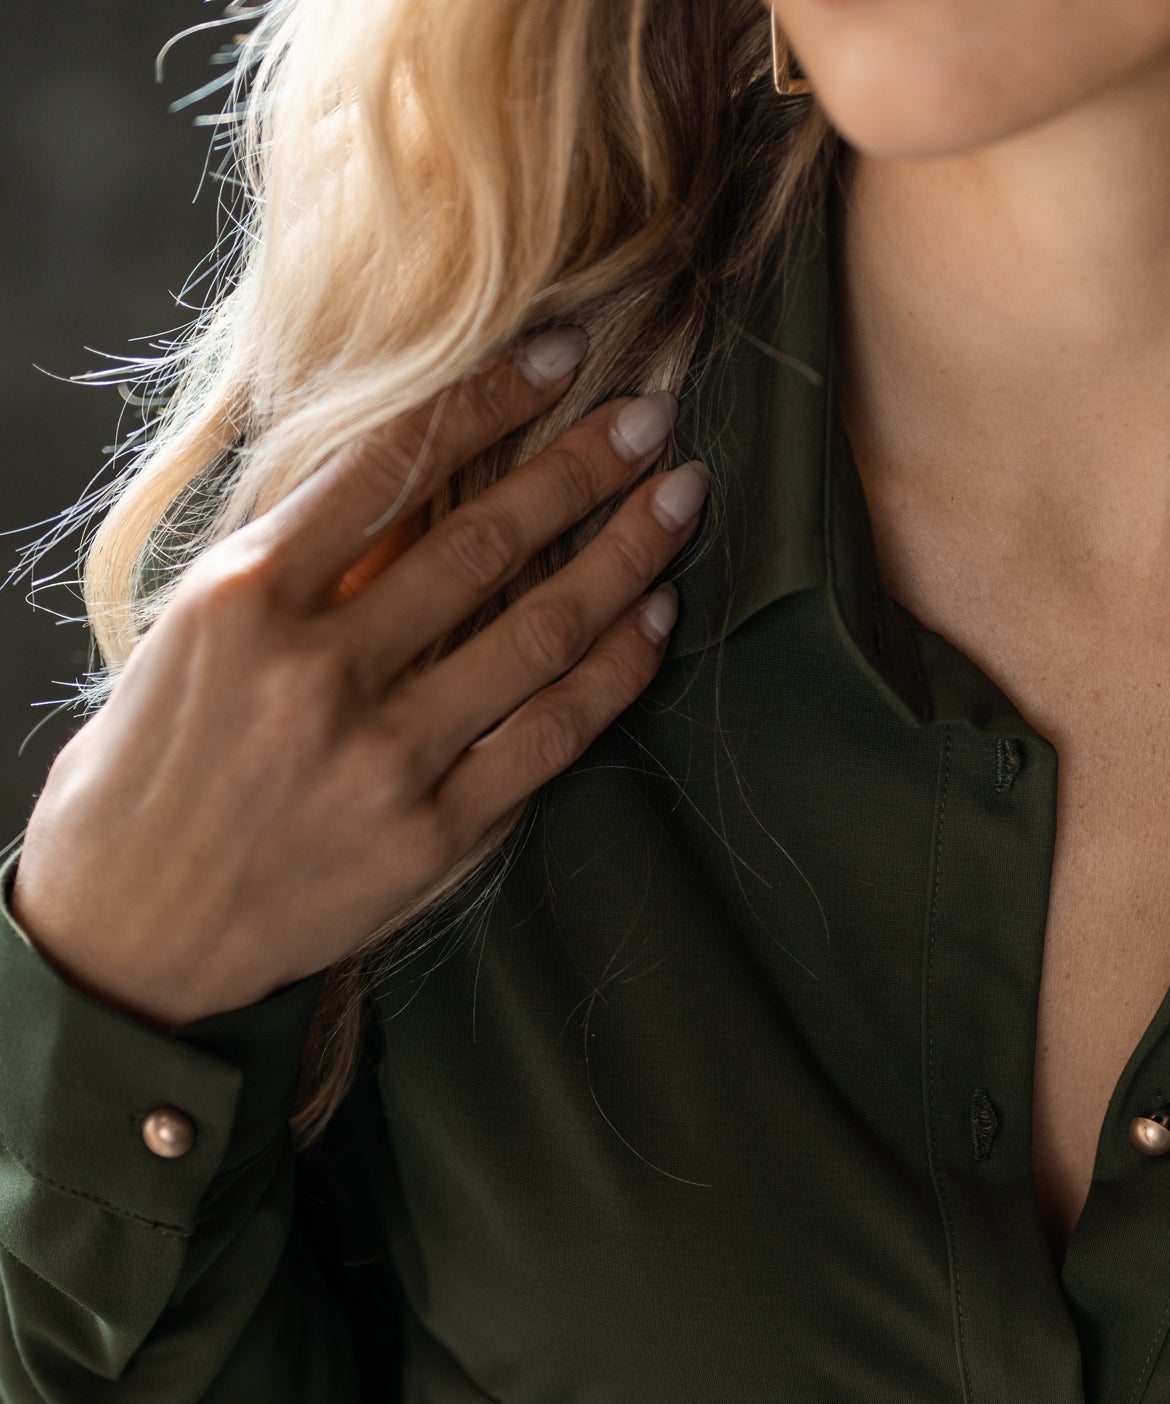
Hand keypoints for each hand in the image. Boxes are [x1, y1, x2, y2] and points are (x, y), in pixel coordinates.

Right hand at [10, 328, 708, 1026]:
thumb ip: (296, 562)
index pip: (391, 466)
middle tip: (653, 416)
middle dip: (584, 466)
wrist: (131, 925)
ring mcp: (385, 757)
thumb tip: (419, 479)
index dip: (489, 400)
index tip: (560, 356)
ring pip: (539, 632)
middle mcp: (319, 670)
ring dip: (626, 555)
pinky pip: (551, 736)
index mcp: (244, 597)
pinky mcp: (433, 833)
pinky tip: (657, 617)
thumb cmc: (156, 764)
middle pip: (486, 540)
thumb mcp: (193, 635)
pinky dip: (616, 671)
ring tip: (682, 499)